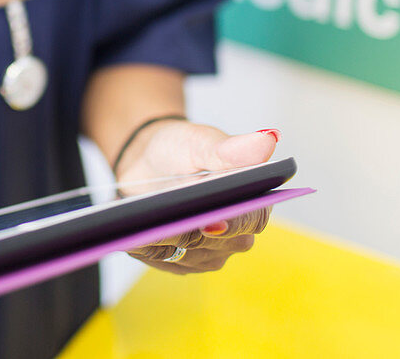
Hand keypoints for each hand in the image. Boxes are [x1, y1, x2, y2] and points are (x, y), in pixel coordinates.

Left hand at [117, 120, 280, 273]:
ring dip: (163, 242)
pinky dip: (146, 248)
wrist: (149, 160)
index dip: (232, 224)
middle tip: (162, 225)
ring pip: (188, 256)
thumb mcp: (201, 141)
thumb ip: (231, 147)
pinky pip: (163, 261)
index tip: (210, 223)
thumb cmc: (180, 147)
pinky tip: (131, 235)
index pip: (250, 220)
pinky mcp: (182, 261)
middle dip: (189, 234)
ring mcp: (209, 251)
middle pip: (217, 245)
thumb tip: (268, 138)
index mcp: (251, 201)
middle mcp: (236, 233)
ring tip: (139, 227)